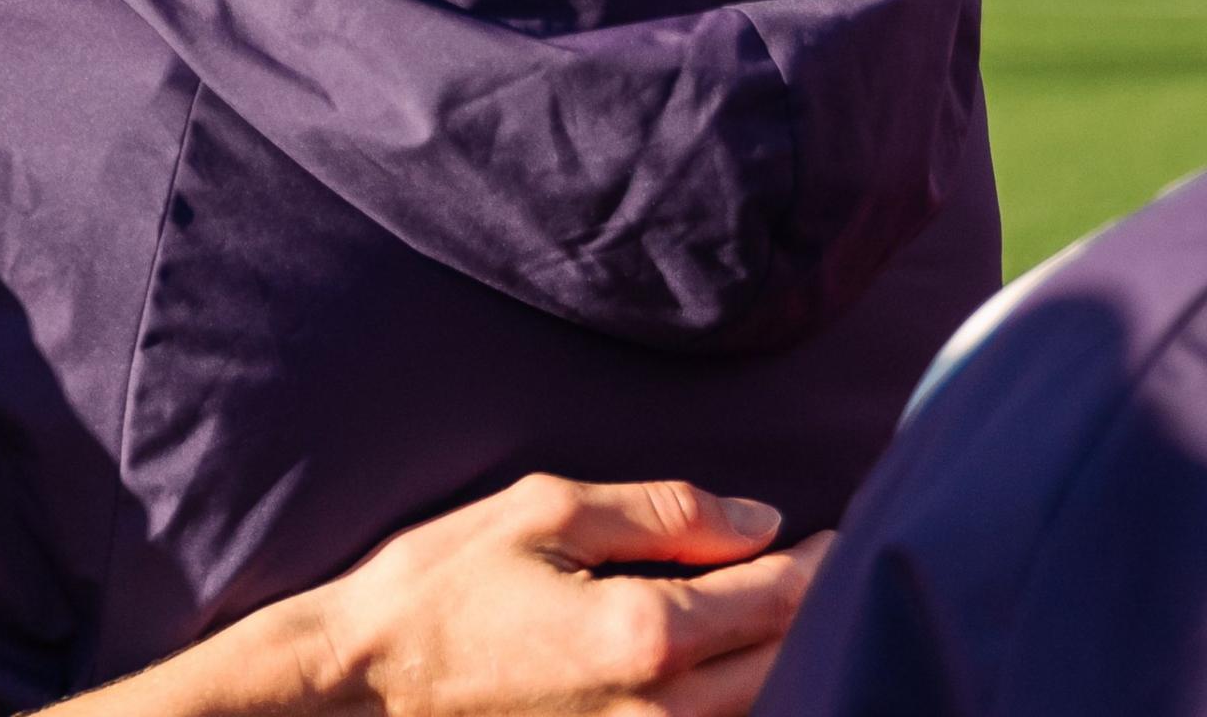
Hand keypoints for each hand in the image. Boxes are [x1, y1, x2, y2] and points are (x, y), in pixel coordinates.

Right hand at [50, 476, 820, 716]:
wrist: (361, 683)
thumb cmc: (440, 586)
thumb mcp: (543, 510)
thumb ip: (662, 510)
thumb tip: (760, 520)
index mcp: (646, 632)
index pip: (775, 595)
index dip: (820, 559)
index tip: (845, 530)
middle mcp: (660, 706)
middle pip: (784, 660)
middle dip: (816, 608)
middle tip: (834, 565)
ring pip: (759, 706)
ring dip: (785, 658)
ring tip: (792, 611)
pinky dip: (740, 698)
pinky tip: (734, 666)